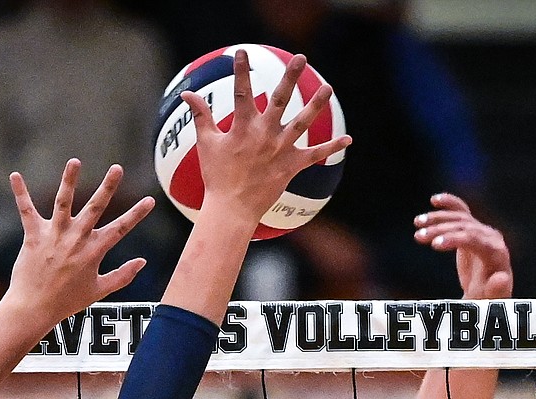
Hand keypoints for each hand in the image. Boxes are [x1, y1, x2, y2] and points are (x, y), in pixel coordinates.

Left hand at [4, 161, 154, 325]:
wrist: (35, 307)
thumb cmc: (68, 301)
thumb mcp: (99, 291)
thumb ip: (122, 276)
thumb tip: (142, 262)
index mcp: (94, 251)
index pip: (120, 229)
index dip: (137, 214)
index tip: (150, 200)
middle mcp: (76, 239)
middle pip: (94, 207)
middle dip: (108, 187)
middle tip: (118, 168)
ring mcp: (54, 235)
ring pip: (63, 201)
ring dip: (69, 180)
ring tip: (75, 161)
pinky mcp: (34, 235)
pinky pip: (26, 210)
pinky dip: (20, 193)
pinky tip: (15, 176)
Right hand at [181, 50, 350, 234]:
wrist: (232, 209)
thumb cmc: (217, 177)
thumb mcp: (207, 144)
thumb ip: (201, 116)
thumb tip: (187, 93)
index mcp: (243, 126)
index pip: (241, 90)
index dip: (241, 70)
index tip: (242, 52)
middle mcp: (264, 134)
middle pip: (280, 98)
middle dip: (290, 77)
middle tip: (301, 58)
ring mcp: (280, 149)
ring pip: (302, 122)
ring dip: (316, 104)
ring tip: (327, 88)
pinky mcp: (291, 166)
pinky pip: (315, 156)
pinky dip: (332, 148)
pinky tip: (348, 140)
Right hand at [413, 195, 512, 300]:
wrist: (486, 298)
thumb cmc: (486, 303)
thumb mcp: (490, 302)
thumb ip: (497, 293)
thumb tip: (501, 278)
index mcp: (497, 255)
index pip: (476, 240)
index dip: (455, 239)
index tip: (434, 245)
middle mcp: (492, 239)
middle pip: (466, 227)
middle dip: (441, 230)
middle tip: (418, 237)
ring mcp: (483, 233)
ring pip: (460, 218)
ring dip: (438, 219)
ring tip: (417, 224)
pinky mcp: (473, 230)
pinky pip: (462, 212)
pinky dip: (449, 205)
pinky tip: (434, 200)